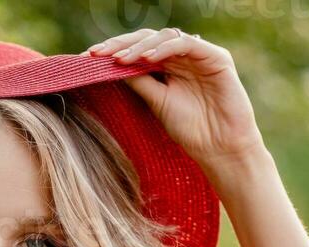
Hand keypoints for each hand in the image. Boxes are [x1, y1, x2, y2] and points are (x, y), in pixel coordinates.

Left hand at [86, 27, 264, 174]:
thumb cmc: (191, 129)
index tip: (88, 59)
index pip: (137, 50)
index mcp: (167, 67)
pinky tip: (146, 59)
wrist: (220, 148)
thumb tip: (110, 66)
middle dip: (120, 44)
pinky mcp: (216, 57)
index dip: (114, 51)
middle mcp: (182, 57)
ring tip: (119, 59)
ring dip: (139, 46)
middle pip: (147, 39)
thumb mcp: (156, 102)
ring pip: (164, 37)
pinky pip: (186, 44)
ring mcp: (199, 55)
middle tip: (97, 53)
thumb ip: (139, 81)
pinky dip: (165, 48)